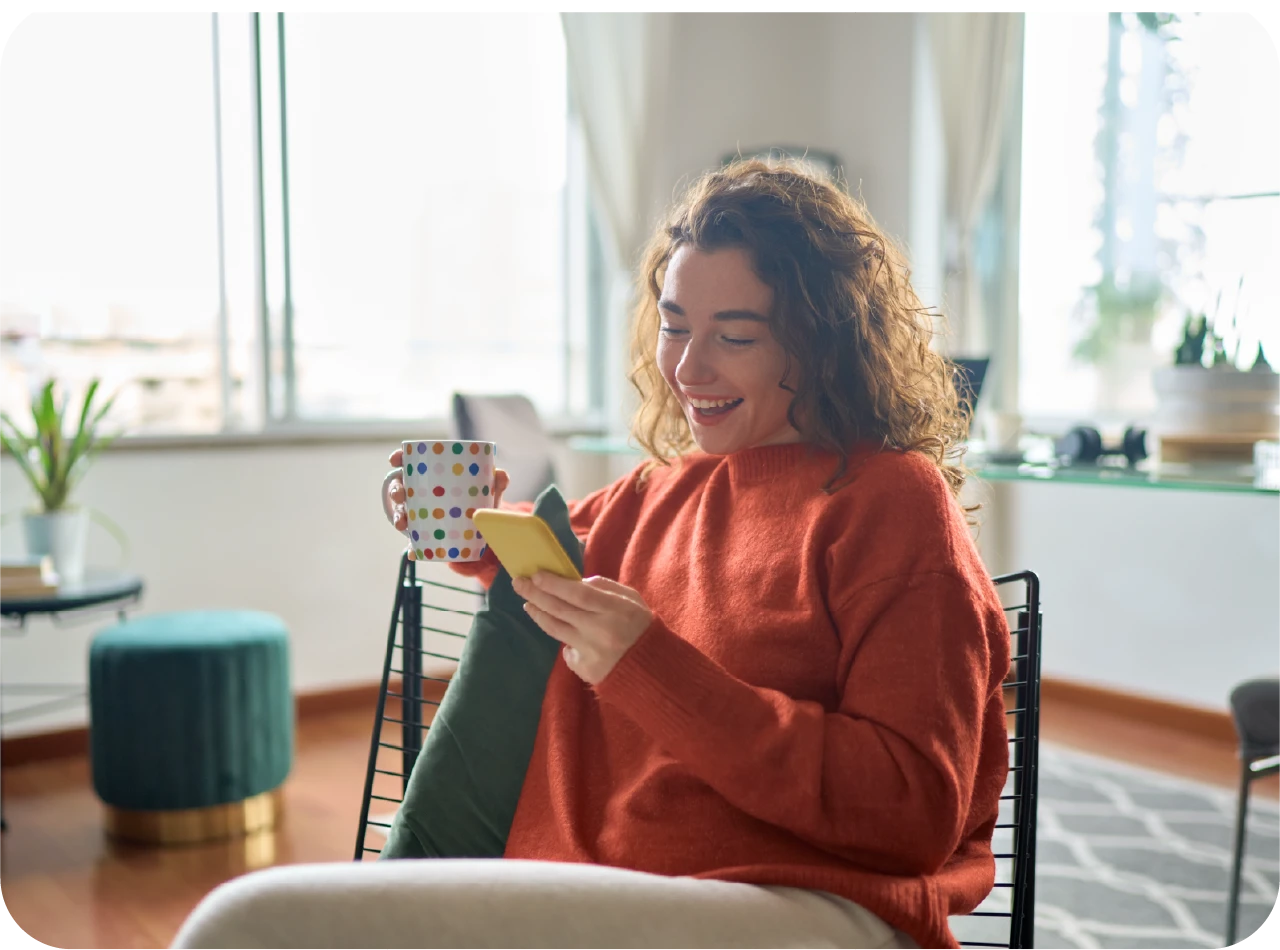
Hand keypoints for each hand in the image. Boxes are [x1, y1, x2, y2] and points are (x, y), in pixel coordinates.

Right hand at [387, 447, 509, 563]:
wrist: (485, 528)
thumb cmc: (483, 500)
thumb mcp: (490, 490)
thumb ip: (497, 481)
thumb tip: (501, 475)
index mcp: (433, 476)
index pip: (410, 462)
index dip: (399, 458)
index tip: (395, 460)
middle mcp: (422, 493)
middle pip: (401, 486)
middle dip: (395, 490)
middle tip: (400, 495)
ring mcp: (421, 514)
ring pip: (402, 513)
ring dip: (398, 517)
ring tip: (402, 524)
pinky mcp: (426, 534)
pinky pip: (415, 541)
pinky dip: (413, 548)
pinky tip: (414, 552)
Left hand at [511, 572, 652, 684]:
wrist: (652, 671)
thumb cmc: (641, 628)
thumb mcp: (632, 600)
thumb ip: (605, 587)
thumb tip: (576, 581)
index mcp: (616, 610)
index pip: (578, 593)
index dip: (555, 584)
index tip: (536, 575)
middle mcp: (600, 631)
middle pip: (560, 609)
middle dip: (536, 594)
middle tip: (519, 583)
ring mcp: (591, 652)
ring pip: (555, 629)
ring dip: (539, 615)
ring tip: (529, 604)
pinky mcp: (585, 670)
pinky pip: (567, 651)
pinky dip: (565, 640)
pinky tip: (567, 635)